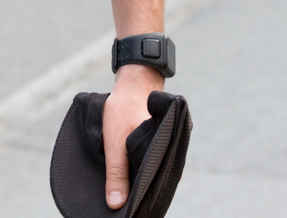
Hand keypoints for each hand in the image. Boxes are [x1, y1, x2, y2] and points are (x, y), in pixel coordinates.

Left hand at [103, 64, 163, 209]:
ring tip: (128, 200)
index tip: (133, 213)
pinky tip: (131, 183)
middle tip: (128, 210)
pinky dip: (142, 174)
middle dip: (143, 196)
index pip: (159, 189)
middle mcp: (172, 154)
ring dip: (142, 184)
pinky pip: (153, 165)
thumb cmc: (123, 109)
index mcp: (166, 155)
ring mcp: (167, 149)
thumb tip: (116, 204)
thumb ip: (116, 173)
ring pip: (155, 175)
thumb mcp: (115, 142)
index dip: (145, 202)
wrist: (133, 81)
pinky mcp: (161, 145)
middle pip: (157, 184)